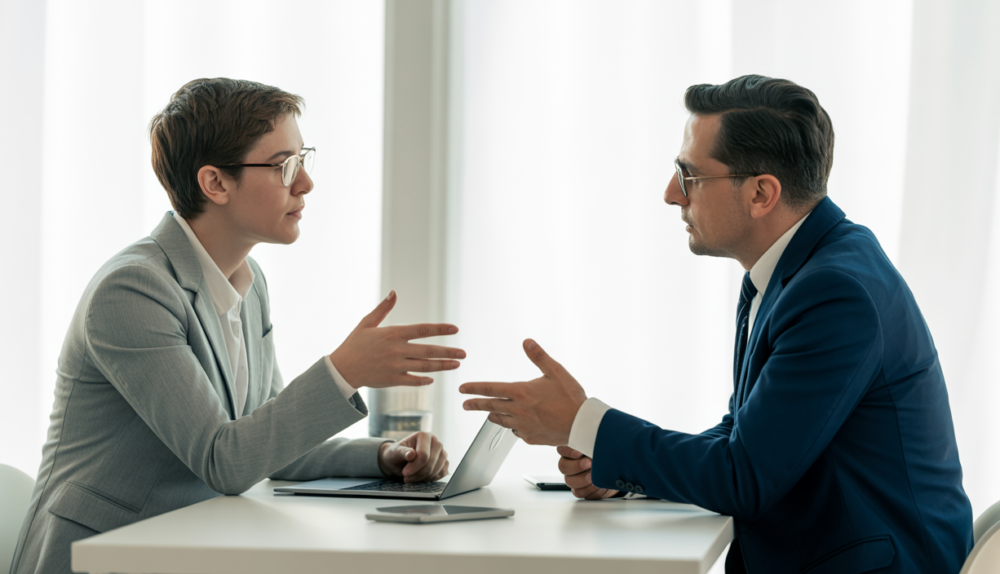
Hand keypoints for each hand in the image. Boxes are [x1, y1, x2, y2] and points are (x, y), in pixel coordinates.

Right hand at [330, 291, 465, 388]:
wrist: (342, 368)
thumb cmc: (355, 343)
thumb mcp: (367, 323)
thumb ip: (383, 308)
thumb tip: (394, 292)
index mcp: (393, 334)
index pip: (422, 329)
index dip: (440, 329)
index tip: (455, 329)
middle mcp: (396, 350)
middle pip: (428, 351)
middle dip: (448, 352)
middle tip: (464, 353)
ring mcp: (395, 366)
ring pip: (424, 366)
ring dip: (442, 366)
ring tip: (456, 364)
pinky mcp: (391, 380)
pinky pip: (413, 380)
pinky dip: (424, 380)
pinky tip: (434, 378)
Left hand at [377, 432, 449, 482]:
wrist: (398, 461)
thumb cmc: (396, 455)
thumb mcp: (394, 453)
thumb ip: (402, 452)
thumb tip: (411, 454)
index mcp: (423, 435)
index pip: (424, 454)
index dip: (414, 466)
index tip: (405, 473)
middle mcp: (435, 441)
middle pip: (431, 462)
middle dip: (419, 473)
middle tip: (407, 478)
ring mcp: (441, 451)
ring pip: (438, 468)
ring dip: (424, 477)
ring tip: (413, 478)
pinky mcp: (444, 461)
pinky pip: (442, 472)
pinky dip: (432, 478)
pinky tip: (421, 478)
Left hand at [459, 339, 586, 445]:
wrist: (582, 425)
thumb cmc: (571, 397)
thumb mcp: (556, 371)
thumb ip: (539, 356)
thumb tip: (527, 342)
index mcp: (521, 392)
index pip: (490, 389)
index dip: (474, 388)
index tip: (463, 389)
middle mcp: (518, 410)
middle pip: (490, 407)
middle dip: (475, 404)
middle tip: (465, 404)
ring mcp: (523, 425)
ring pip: (500, 420)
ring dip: (493, 415)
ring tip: (488, 413)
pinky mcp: (529, 437)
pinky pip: (515, 431)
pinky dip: (513, 425)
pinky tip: (517, 423)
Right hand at [557, 446, 617, 499]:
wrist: (617, 473)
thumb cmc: (608, 456)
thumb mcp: (602, 446)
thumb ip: (593, 443)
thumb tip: (590, 440)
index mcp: (572, 451)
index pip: (562, 449)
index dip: (568, 451)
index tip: (579, 452)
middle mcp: (570, 464)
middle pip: (563, 466)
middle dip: (577, 466)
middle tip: (589, 463)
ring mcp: (573, 478)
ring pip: (569, 481)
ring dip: (583, 479)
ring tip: (594, 476)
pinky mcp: (580, 490)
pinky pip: (579, 492)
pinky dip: (589, 489)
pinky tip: (598, 485)